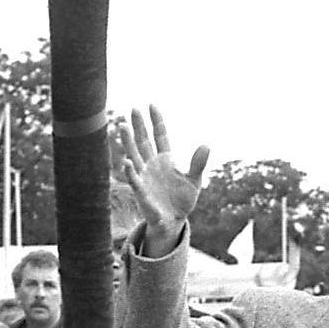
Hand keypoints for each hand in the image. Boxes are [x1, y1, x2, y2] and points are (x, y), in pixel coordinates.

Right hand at [116, 105, 209, 255]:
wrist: (174, 221)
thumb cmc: (182, 200)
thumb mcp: (194, 180)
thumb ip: (198, 164)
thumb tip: (206, 146)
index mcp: (166, 160)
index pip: (160, 136)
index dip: (156, 121)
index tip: (151, 106)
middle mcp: (152, 165)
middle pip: (143, 141)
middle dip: (139, 126)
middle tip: (133, 109)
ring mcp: (145, 177)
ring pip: (134, 155)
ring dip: (128, 142)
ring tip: (122, 126)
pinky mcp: (141, 192)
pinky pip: (134, 180)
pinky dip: (130, 171)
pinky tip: (127, 161)